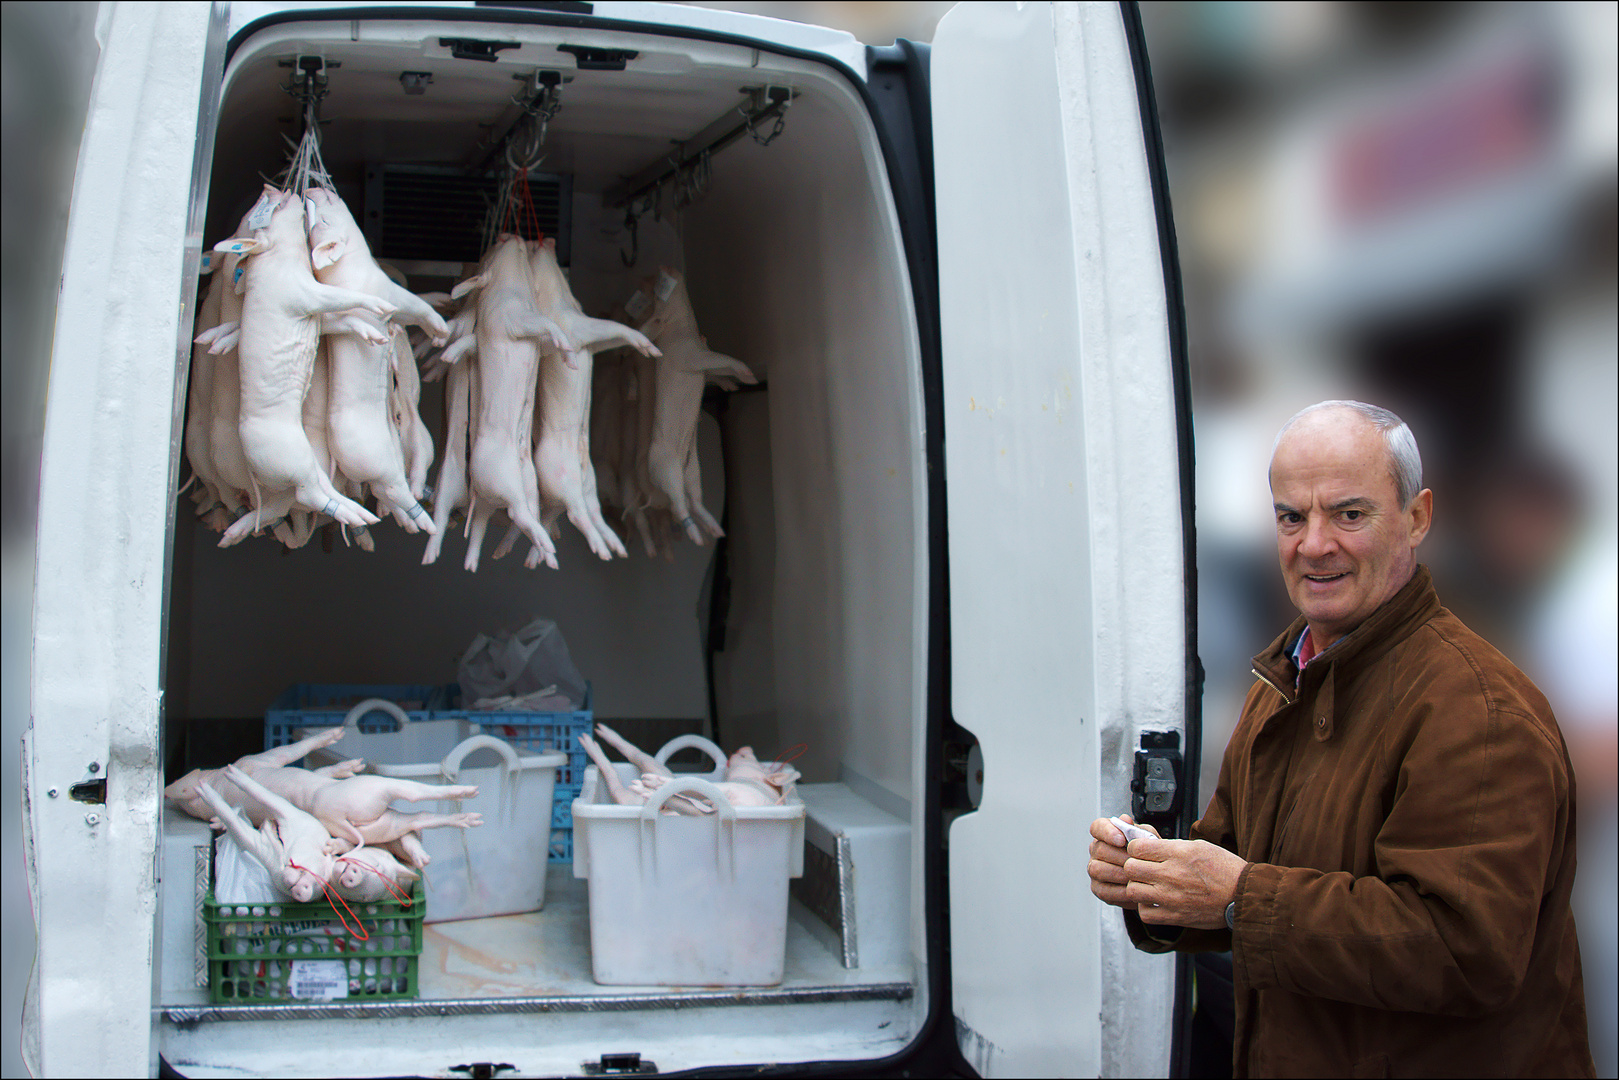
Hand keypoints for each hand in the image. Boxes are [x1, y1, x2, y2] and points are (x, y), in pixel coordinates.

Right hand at [1088, 815, 1159, 909]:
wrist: (1154, 880)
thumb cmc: (1149, 857)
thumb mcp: (1149, 840)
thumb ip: (1138, 830)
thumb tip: (1125, 820)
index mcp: (1107, 834)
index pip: (1098, 827)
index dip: (1107, 832)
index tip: (1121, 840)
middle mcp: (1097, 850)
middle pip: (1099, 850)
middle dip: (1121, 857)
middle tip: (1137, 862)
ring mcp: (1095, 869)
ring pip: (1097, 869)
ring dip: (1119, 874)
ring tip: (1136, 876)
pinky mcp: (1098, 888)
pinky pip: (1104, 890)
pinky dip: (1120, 891)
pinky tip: (1133, 889)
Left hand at [1122, 837, 1245, 927]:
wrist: (1244, 896)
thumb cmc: (1225, 869)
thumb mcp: (1198, 846)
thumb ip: (1171, 846)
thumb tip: (1149, 845)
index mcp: (1177, 853)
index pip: (1136, 847)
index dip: (1136, 848)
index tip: (1142, 851)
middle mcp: (1171, 874)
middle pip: (1130, 868)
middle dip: (1134, 866)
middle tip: (1143, 868)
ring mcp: (1171, 897)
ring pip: (1133, 890)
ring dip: (1137, 886)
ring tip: (1148, 885)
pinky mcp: (1175, 916)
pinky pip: (1145, 913)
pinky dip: (1146, 907)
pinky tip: (1155, 902)